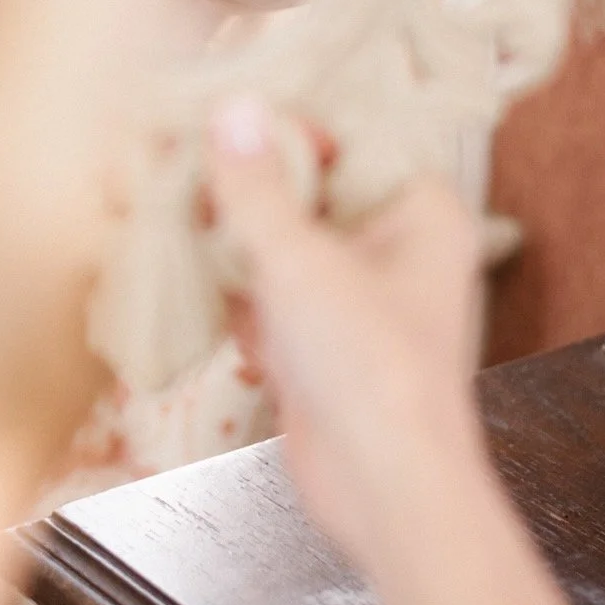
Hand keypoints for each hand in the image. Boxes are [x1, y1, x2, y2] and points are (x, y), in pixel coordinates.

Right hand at [206, 95, 484, 578]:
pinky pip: (274, 298)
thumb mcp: (301, 262)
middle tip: (183, 175)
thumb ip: (256, 187)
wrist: (384, 493)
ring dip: (235, 248)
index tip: (218, 121)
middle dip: (246, 195)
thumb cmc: (375, 374)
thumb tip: (233, 112)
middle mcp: (397, 248)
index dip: (282, 130)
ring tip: (185, 232)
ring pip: (283, 247)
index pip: (346, 139)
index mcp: (420, 211)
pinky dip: (244, 302)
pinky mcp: (326, 343)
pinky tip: (222, 311)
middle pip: (308, 193)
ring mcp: (360, 299)